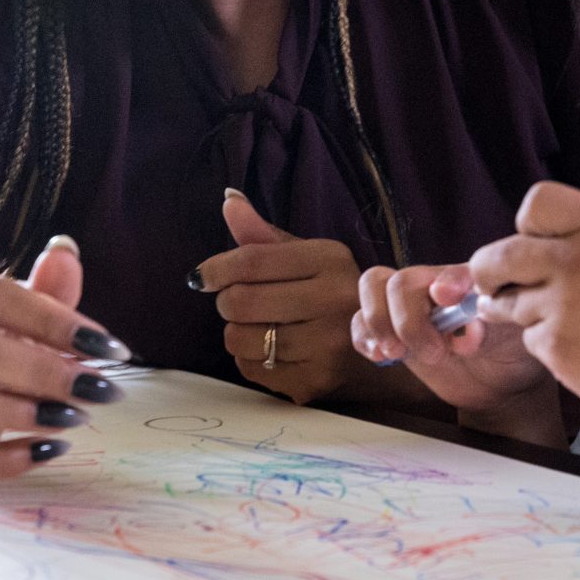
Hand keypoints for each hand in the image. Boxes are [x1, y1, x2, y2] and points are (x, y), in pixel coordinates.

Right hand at [0, 236, 128, 481]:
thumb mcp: (18, 317)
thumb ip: (47, 292)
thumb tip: (65, 252)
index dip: (52, 320)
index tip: (107, 347)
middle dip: (39, 370)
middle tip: (96, 389)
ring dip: (16, 411)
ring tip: (73, 419)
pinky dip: (3, 458)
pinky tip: (50, 450)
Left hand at [195, 189, 371, 403]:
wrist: (377, 350)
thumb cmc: (329, 296)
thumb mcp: (305, 258)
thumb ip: (263, 235)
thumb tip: (228, 198)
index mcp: (330, 260)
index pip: (252, 260)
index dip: (217, 268)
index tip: (202, 277)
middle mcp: (335, 300)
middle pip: (241, 301)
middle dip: (228, 303)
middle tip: (239, 304)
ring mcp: (327, 345)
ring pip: (240, 339)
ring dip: (239, 334)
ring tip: (261, 328)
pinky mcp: (315, 380)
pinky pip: (251, 368)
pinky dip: (251, 360)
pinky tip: (274, 352)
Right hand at [352, 261, 552, 415]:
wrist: (504, 384)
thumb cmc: (515, 350)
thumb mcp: (519, 329)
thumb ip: (498, 313)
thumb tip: (470, 310)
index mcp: (468, 280)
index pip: (447, 272)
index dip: (445, 283)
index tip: (447, 302)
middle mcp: (434, 287)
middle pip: (399, 281)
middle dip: (408, 321)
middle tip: (434, 353)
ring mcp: (410, 307)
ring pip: (373, 289)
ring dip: (379, 324)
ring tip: (397, 353)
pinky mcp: (394, 332)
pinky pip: (362, 322)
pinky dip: (364, 337)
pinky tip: (380, 356)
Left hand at [467, 181, 579, 423]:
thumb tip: (516, 248)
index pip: (534, 203)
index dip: (528, 227)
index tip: (540, 246)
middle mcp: (577, 258)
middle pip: (496, 255)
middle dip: (488, 273)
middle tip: (496, 285)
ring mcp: (564, 303)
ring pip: (509, 303)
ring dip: (526, 313)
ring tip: (577, 323)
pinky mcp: (557, 346)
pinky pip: (528, 339)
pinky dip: (549, 346)